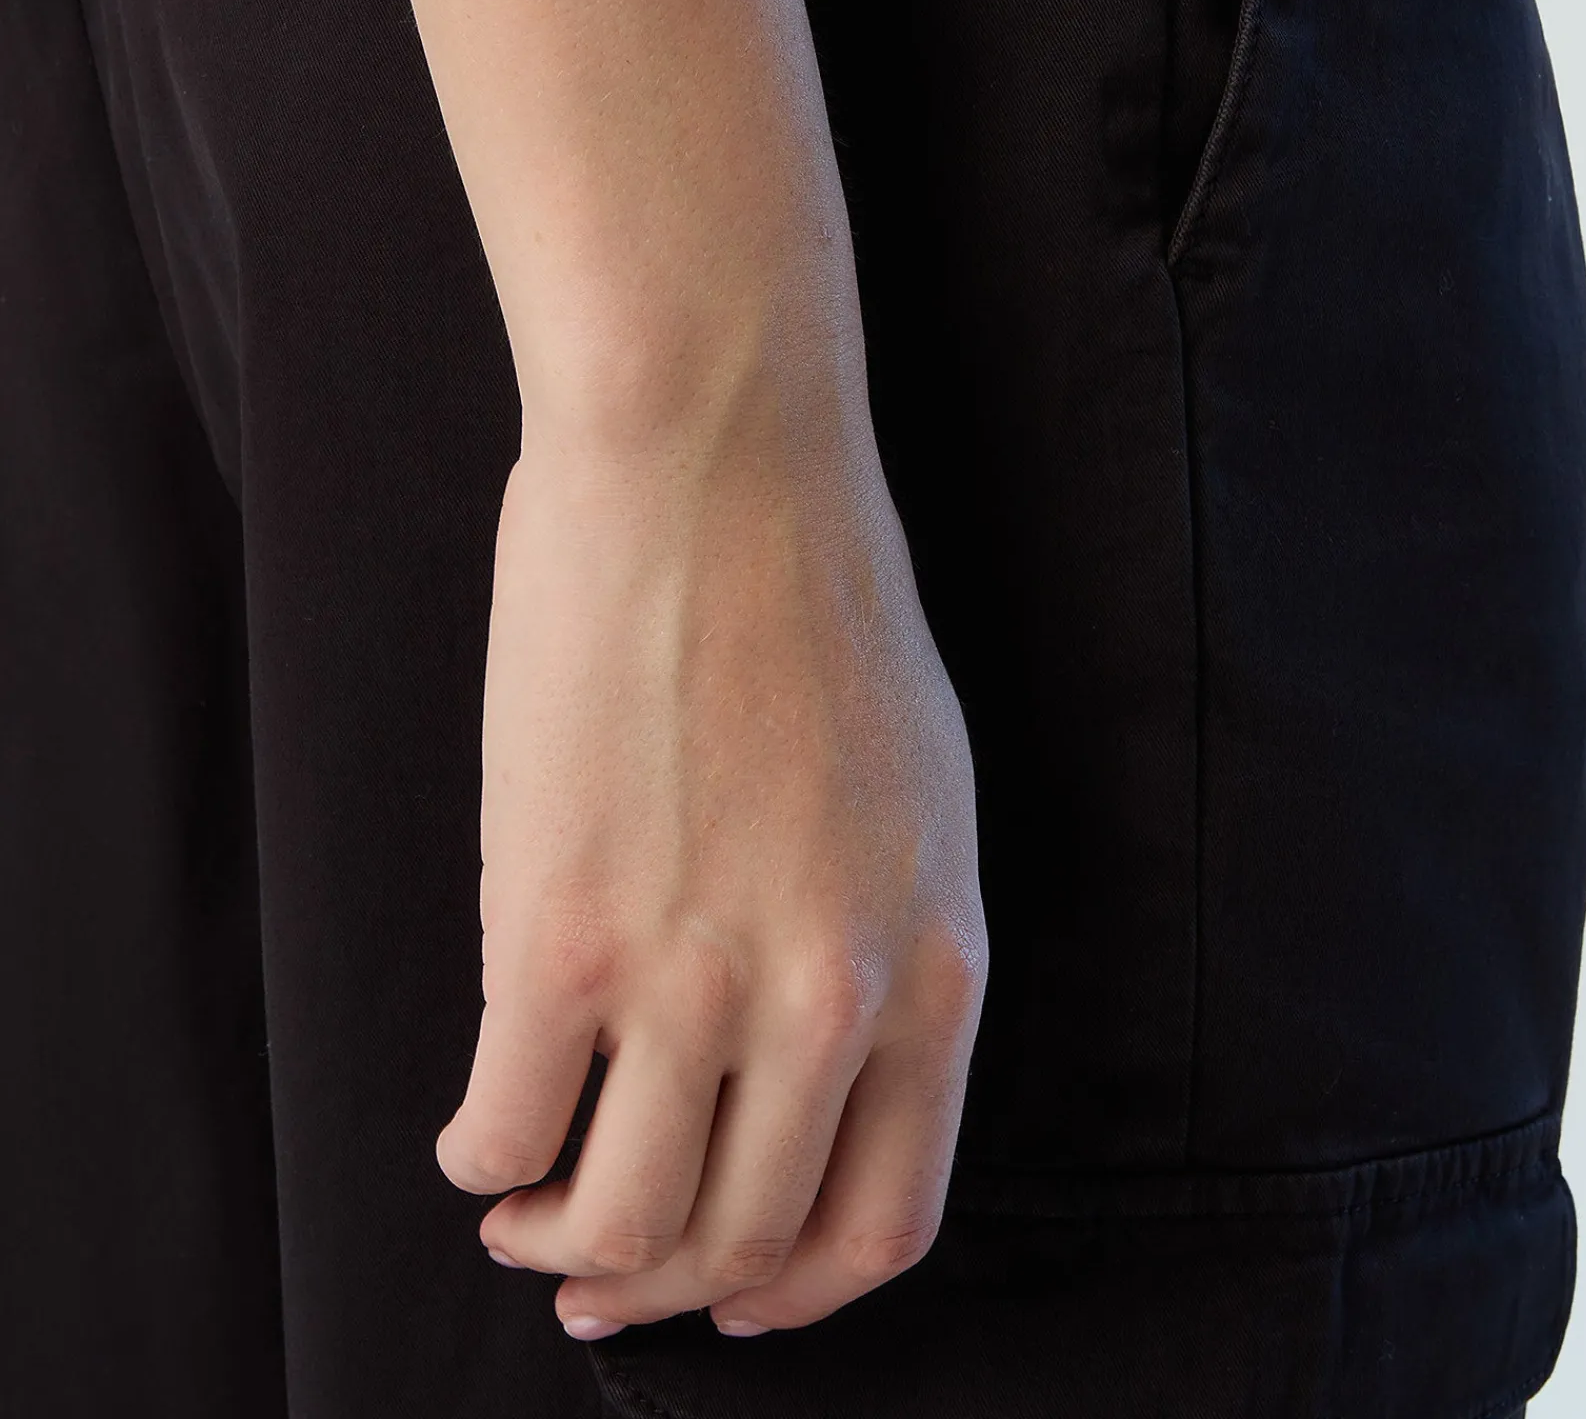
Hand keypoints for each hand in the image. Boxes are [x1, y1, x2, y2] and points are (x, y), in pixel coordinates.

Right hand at [435, 380, 985, 1340]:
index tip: (730, 1295)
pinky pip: (506, 1128)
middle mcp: (831, 1000)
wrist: (714, 465)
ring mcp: (696, 978)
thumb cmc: (812, 598)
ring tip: (525, 1206)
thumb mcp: (915, 795)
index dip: (793, 1291)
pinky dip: (481, 1158)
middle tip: (593, 1271)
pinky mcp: (564, 936)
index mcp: (935, 966)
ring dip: (559, 1242)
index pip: (885, 1223)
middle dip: (658, 1284)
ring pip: (622, 1220)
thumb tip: (796, 1062)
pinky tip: (475, 1129)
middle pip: (742, 1243)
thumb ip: (877, 944)